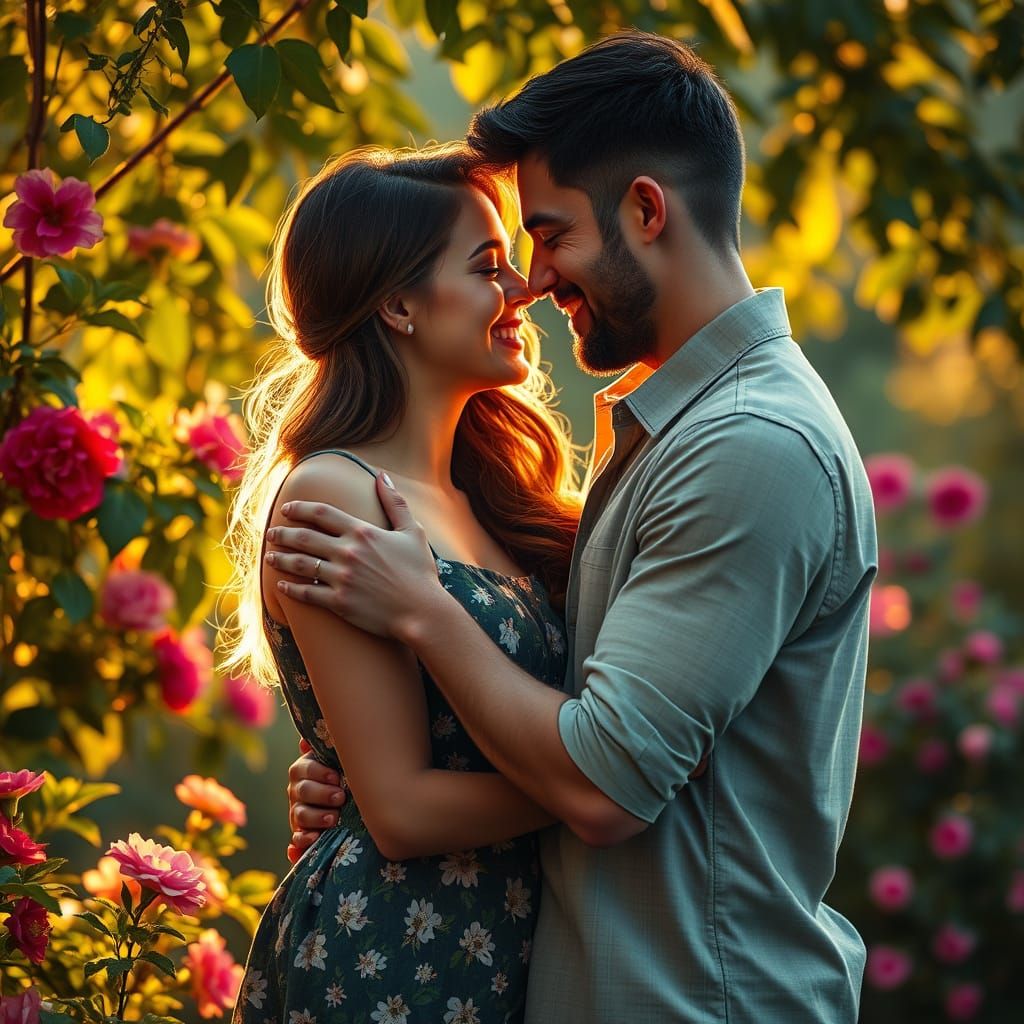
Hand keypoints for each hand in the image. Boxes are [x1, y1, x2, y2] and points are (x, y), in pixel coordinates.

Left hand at [267, 474, 445, 640]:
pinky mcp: (338, 602)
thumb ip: (395, 502)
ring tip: (269, 557)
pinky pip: (306, 593)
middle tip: (270, 533)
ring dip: (280, 559)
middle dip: (282, 533)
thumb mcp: (413, 531)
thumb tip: (382, 476)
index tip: (287, 509)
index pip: (321, 513)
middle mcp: (347, 552)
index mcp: (362, 532)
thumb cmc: (420, 571)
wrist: (422, 611)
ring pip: (299, 564)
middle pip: (304, 537)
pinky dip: (290, 588)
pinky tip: (281, 585)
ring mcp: (341, 578)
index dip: (300, 508)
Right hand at [286, 739, 346, 863]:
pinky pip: (297, 838)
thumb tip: (304, 742)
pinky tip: (314, 839)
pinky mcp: (301, 832)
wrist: (348, 800)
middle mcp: (297, 790)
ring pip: (300, 815)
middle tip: (340, 797)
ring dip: (316, 817)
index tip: (336, 777)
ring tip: (334, 818)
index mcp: (303, 770)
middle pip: (303, 792)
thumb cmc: (343, 774)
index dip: (320, 773)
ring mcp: (297, 812)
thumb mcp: (337, 759)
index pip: (305, 769)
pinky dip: (303, 841)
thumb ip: (328, 749)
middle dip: (322, 794)